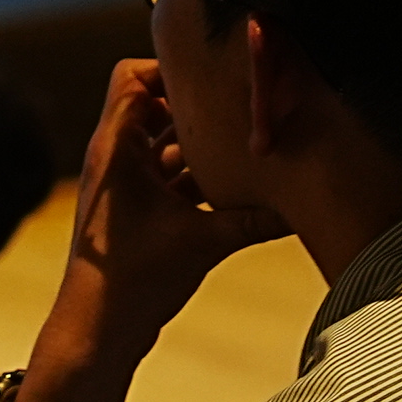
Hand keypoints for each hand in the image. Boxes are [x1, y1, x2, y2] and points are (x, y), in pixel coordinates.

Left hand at [32, 60, 284, 401]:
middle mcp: (115, 160)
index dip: (171, 70)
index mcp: (116, 149)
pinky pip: (170, 179)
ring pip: (167, 147)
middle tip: (242, 111)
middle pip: (156, 109)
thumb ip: (256, 218)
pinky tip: (238, 189)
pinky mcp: (137, 212)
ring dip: (204, 148)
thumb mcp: (205, 241)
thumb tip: (303, 204)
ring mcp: (124, 186)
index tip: (214, 77)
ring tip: (247, 148)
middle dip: (199, 110)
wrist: (98, 332)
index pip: (133, 77)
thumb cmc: (133, 281)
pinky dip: (199, 180)